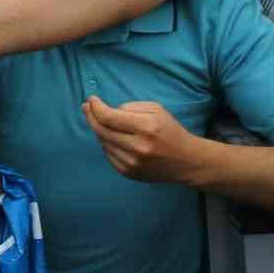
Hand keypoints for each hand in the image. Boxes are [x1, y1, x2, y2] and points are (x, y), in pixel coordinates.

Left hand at [82, 96, 203, 183]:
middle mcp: (138, 147)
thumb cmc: (170, 131)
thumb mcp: (156, 110)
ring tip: (104, 121)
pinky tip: (112, 137)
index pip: (109, 117)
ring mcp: (132, 163)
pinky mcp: (128, 173)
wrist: (186, 161)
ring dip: (100, 130)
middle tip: (87, 107)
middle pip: (102, 130)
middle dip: (91, 116)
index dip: (96, 107)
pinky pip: (108, 154)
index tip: (90, 100)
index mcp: (146, 127)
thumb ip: (129, 107)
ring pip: (103, 142)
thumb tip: (104, 110)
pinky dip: (107, 143)